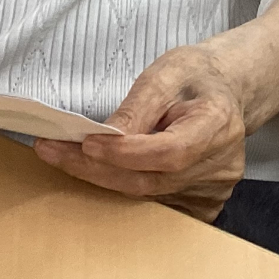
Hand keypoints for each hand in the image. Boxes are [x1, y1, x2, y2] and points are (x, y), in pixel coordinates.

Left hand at [33, 44, 247, 220]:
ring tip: (63, 156)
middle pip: (151, 180)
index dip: (126, 154)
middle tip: (52, 151)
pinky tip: (98, 172)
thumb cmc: (194, 76)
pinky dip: (124, 190)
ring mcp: (214, 190)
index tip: (86, 143)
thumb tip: (103, 137)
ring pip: (147, 196)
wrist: (226, 92)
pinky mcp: (204, 205)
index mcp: (218, 124)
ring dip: (102, 179)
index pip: (170, 151)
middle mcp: (221, 164)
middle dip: (97, 169)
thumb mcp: (165, 73)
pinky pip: (156, 205)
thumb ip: (137, 107)